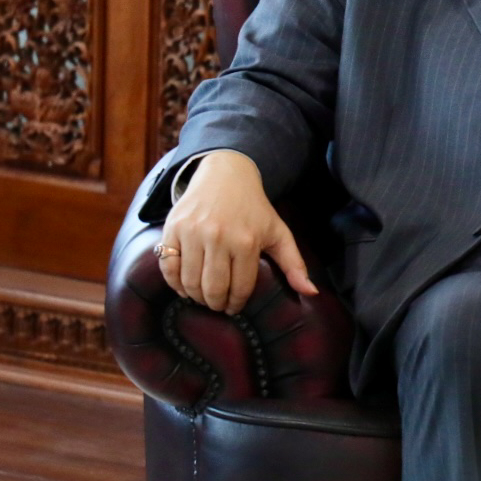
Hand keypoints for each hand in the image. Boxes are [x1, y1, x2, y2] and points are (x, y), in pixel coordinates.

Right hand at [158, 151, 318, 313]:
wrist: (225, 174)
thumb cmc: (254, 208)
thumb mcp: (278, 232)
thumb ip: (294, 264)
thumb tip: (311, 292)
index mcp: (246, 241)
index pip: (240, 289)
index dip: (237, 304)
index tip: (234, 307)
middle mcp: (218, 237)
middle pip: (213, 290)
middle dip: (216, 304)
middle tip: (219, 304)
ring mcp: (193, 233)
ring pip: (190, 283)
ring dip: (196, 296)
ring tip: (203, 296)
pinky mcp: (173, 228)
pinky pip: (168, 267)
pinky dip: (174, 283)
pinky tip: (185, 285)